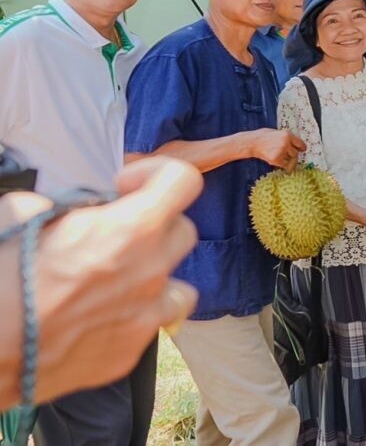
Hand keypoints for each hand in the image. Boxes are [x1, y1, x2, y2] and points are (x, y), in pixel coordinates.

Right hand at [0, 157, 200, 407]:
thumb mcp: (20, 213)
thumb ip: (62, 205)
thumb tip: (69, 212)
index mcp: (131, 230)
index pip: (183, 181)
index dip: (157, 174)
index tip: (124, 186)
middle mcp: (150, 271)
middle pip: (182, 232)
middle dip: (155, 226)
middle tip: (115, 234)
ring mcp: (146, 317)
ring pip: (179, 285)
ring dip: (154, 277)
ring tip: (117, 280)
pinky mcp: (130, 354)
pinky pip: (149, 325)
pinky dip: (131, 316)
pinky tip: (96, 318)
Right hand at [247, 129, 305, 170]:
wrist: (251, 142)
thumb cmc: (262, 137)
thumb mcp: (276, 132)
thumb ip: (286, 138)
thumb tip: (295, 144)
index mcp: (287, 134)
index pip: (300, 143)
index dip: (302, 148)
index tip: (302, 150)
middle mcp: (286, 142)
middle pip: (295, 153)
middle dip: (292, 155)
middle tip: (286, 156)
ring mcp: (281, 151)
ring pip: (290, 159)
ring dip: (287, 160)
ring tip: (278, 156)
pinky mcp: (276, 159)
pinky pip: (284, 165)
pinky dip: (281, 165)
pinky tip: (274, 160)